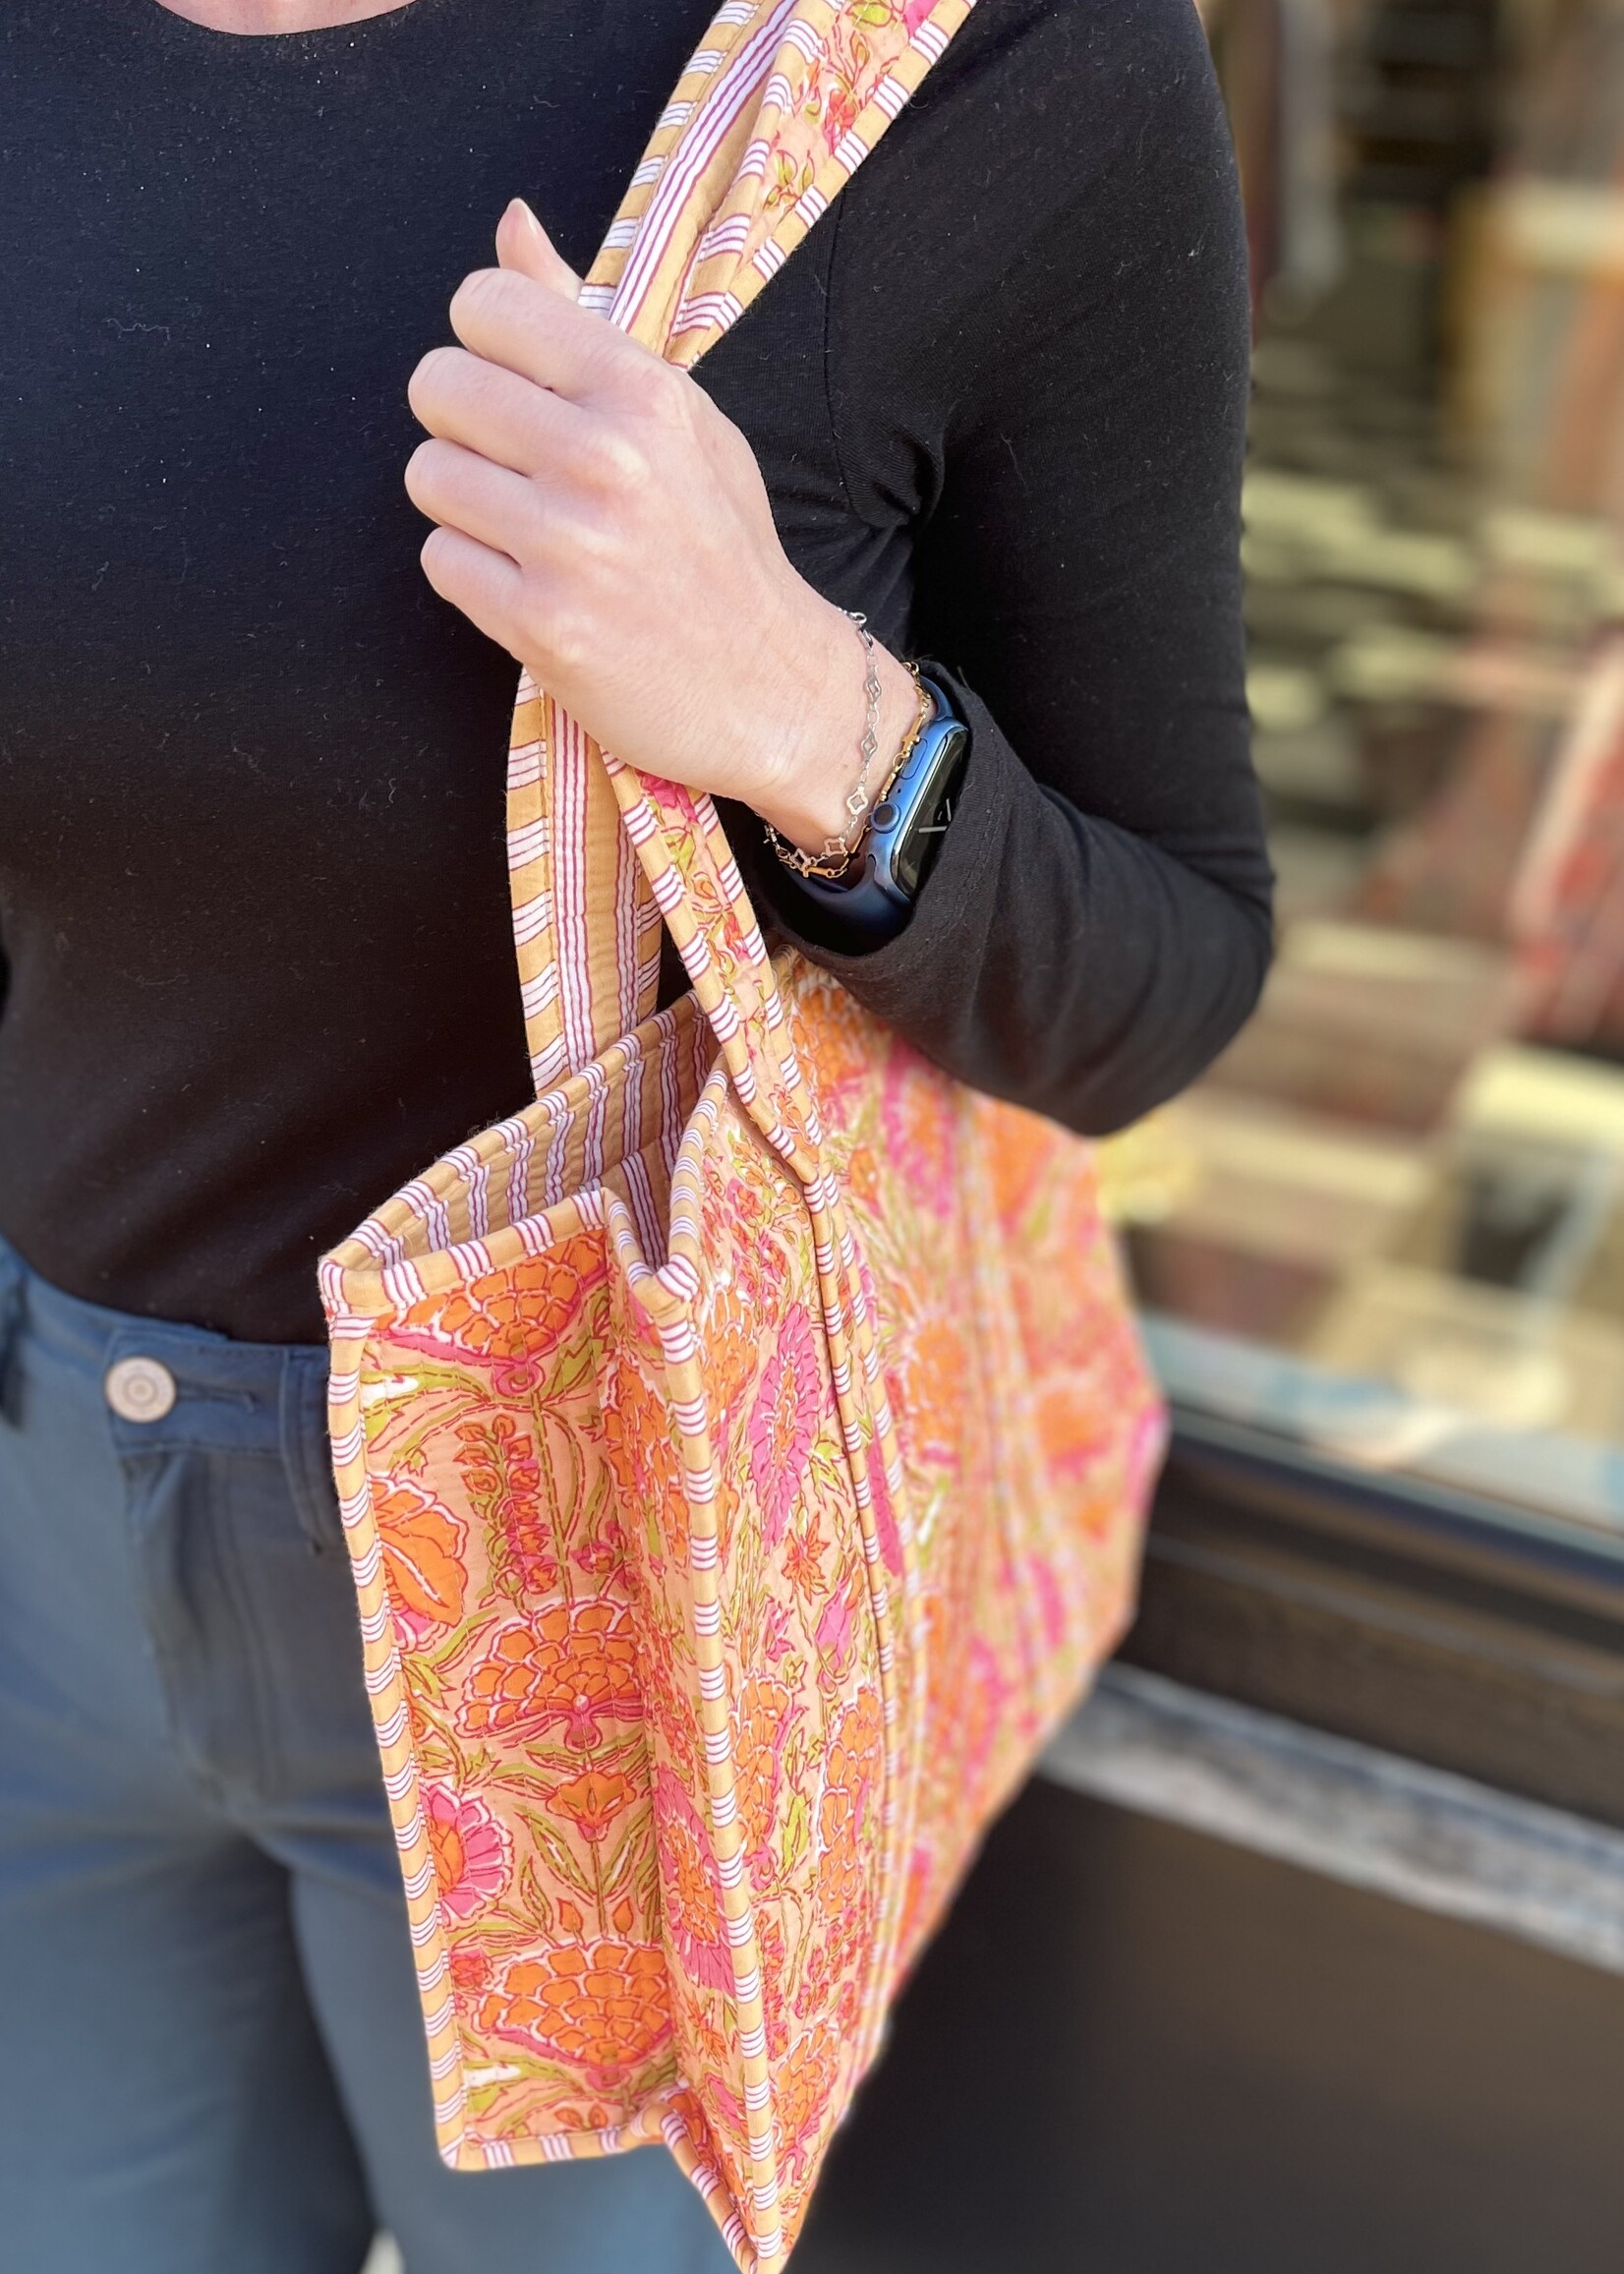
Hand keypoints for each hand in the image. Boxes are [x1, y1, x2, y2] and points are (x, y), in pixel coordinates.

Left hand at [404, 200, 918, 853]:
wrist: (769, 688)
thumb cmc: (719, 546)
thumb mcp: (680, 418)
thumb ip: (583, 321)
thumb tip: (510, 223)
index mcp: (641, 392)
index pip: (483, 304)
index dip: (483, 346)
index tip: (517, 390)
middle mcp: (604, 458)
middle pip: (438, 385)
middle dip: (462, 426)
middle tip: (517, 470)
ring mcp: (568, 545)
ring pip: (429, 476)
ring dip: (463, 507)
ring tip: (527, 533)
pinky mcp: (540, 623)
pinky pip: (440, 560)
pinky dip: (471, 575)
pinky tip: (528, 587)